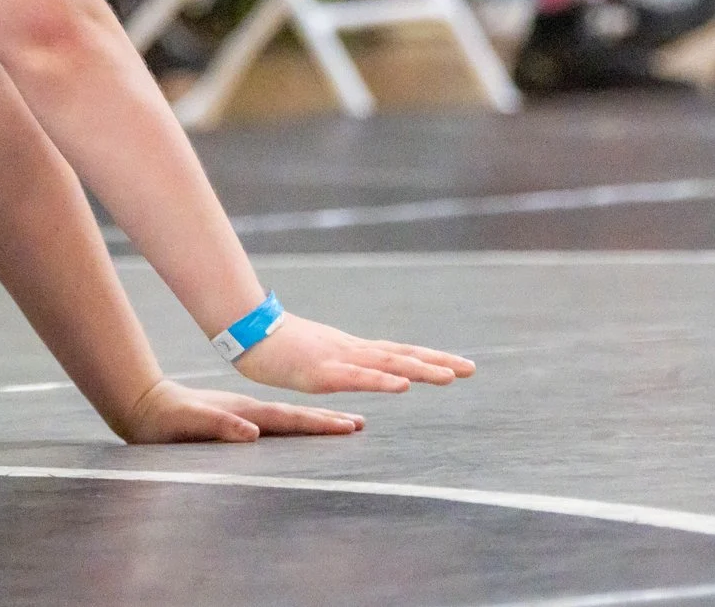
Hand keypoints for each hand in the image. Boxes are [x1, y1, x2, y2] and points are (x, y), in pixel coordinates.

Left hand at [116, 377, 365, 443]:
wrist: (144, 405)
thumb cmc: (165, 419)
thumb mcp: (190, 421)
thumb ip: (218, 425)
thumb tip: (251, 432)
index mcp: (243, 412)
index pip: (287, 420)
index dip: (317, 424)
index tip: (348, 426)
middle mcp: (248, 412)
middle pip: (295, 417)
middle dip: (327, 422)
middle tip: (360, 425)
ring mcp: (243, 414)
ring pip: (287, 419)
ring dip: (315, 422)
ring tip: (344, 423)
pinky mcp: (236, 419)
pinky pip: (274, 424)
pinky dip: (294, 425)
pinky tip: (304, 429)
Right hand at [233, 314, 473, 394]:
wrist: (244, 329)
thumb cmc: (272, 343)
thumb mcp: (312, 355)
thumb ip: (334, 362)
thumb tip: (349, 369)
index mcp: (350, 349)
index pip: (397, 354)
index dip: (428, 358)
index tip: (459, 365)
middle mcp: (350, 350)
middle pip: (401, 356)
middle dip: (437, 362)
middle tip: (471, 369)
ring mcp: (337, 359)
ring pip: (386, 365)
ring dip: (419, 370)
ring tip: (450, 377)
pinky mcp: (320, 372)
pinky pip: (357, 377)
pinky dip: (382, 381)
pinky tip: (402, 386)